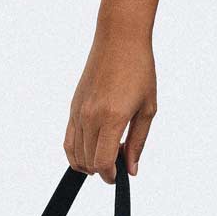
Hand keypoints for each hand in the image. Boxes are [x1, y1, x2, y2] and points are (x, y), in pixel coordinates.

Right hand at [65, 30, 157, 180]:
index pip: (102, 161)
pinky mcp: (73, 106)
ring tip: (108, 152)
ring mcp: (78, 111)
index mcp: (112, 117)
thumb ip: (138, 142)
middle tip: (120, 160)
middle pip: (88, 160)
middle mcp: (91, 116)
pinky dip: (76, 151)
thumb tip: (131, 168)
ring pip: (75, 153)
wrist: (119, 40)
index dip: (111, 175)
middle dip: (103, 169)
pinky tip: (91, 149)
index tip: (120, 175)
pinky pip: (68, 138)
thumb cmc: (138, 70)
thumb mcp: (147, 109)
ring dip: (90, 162)